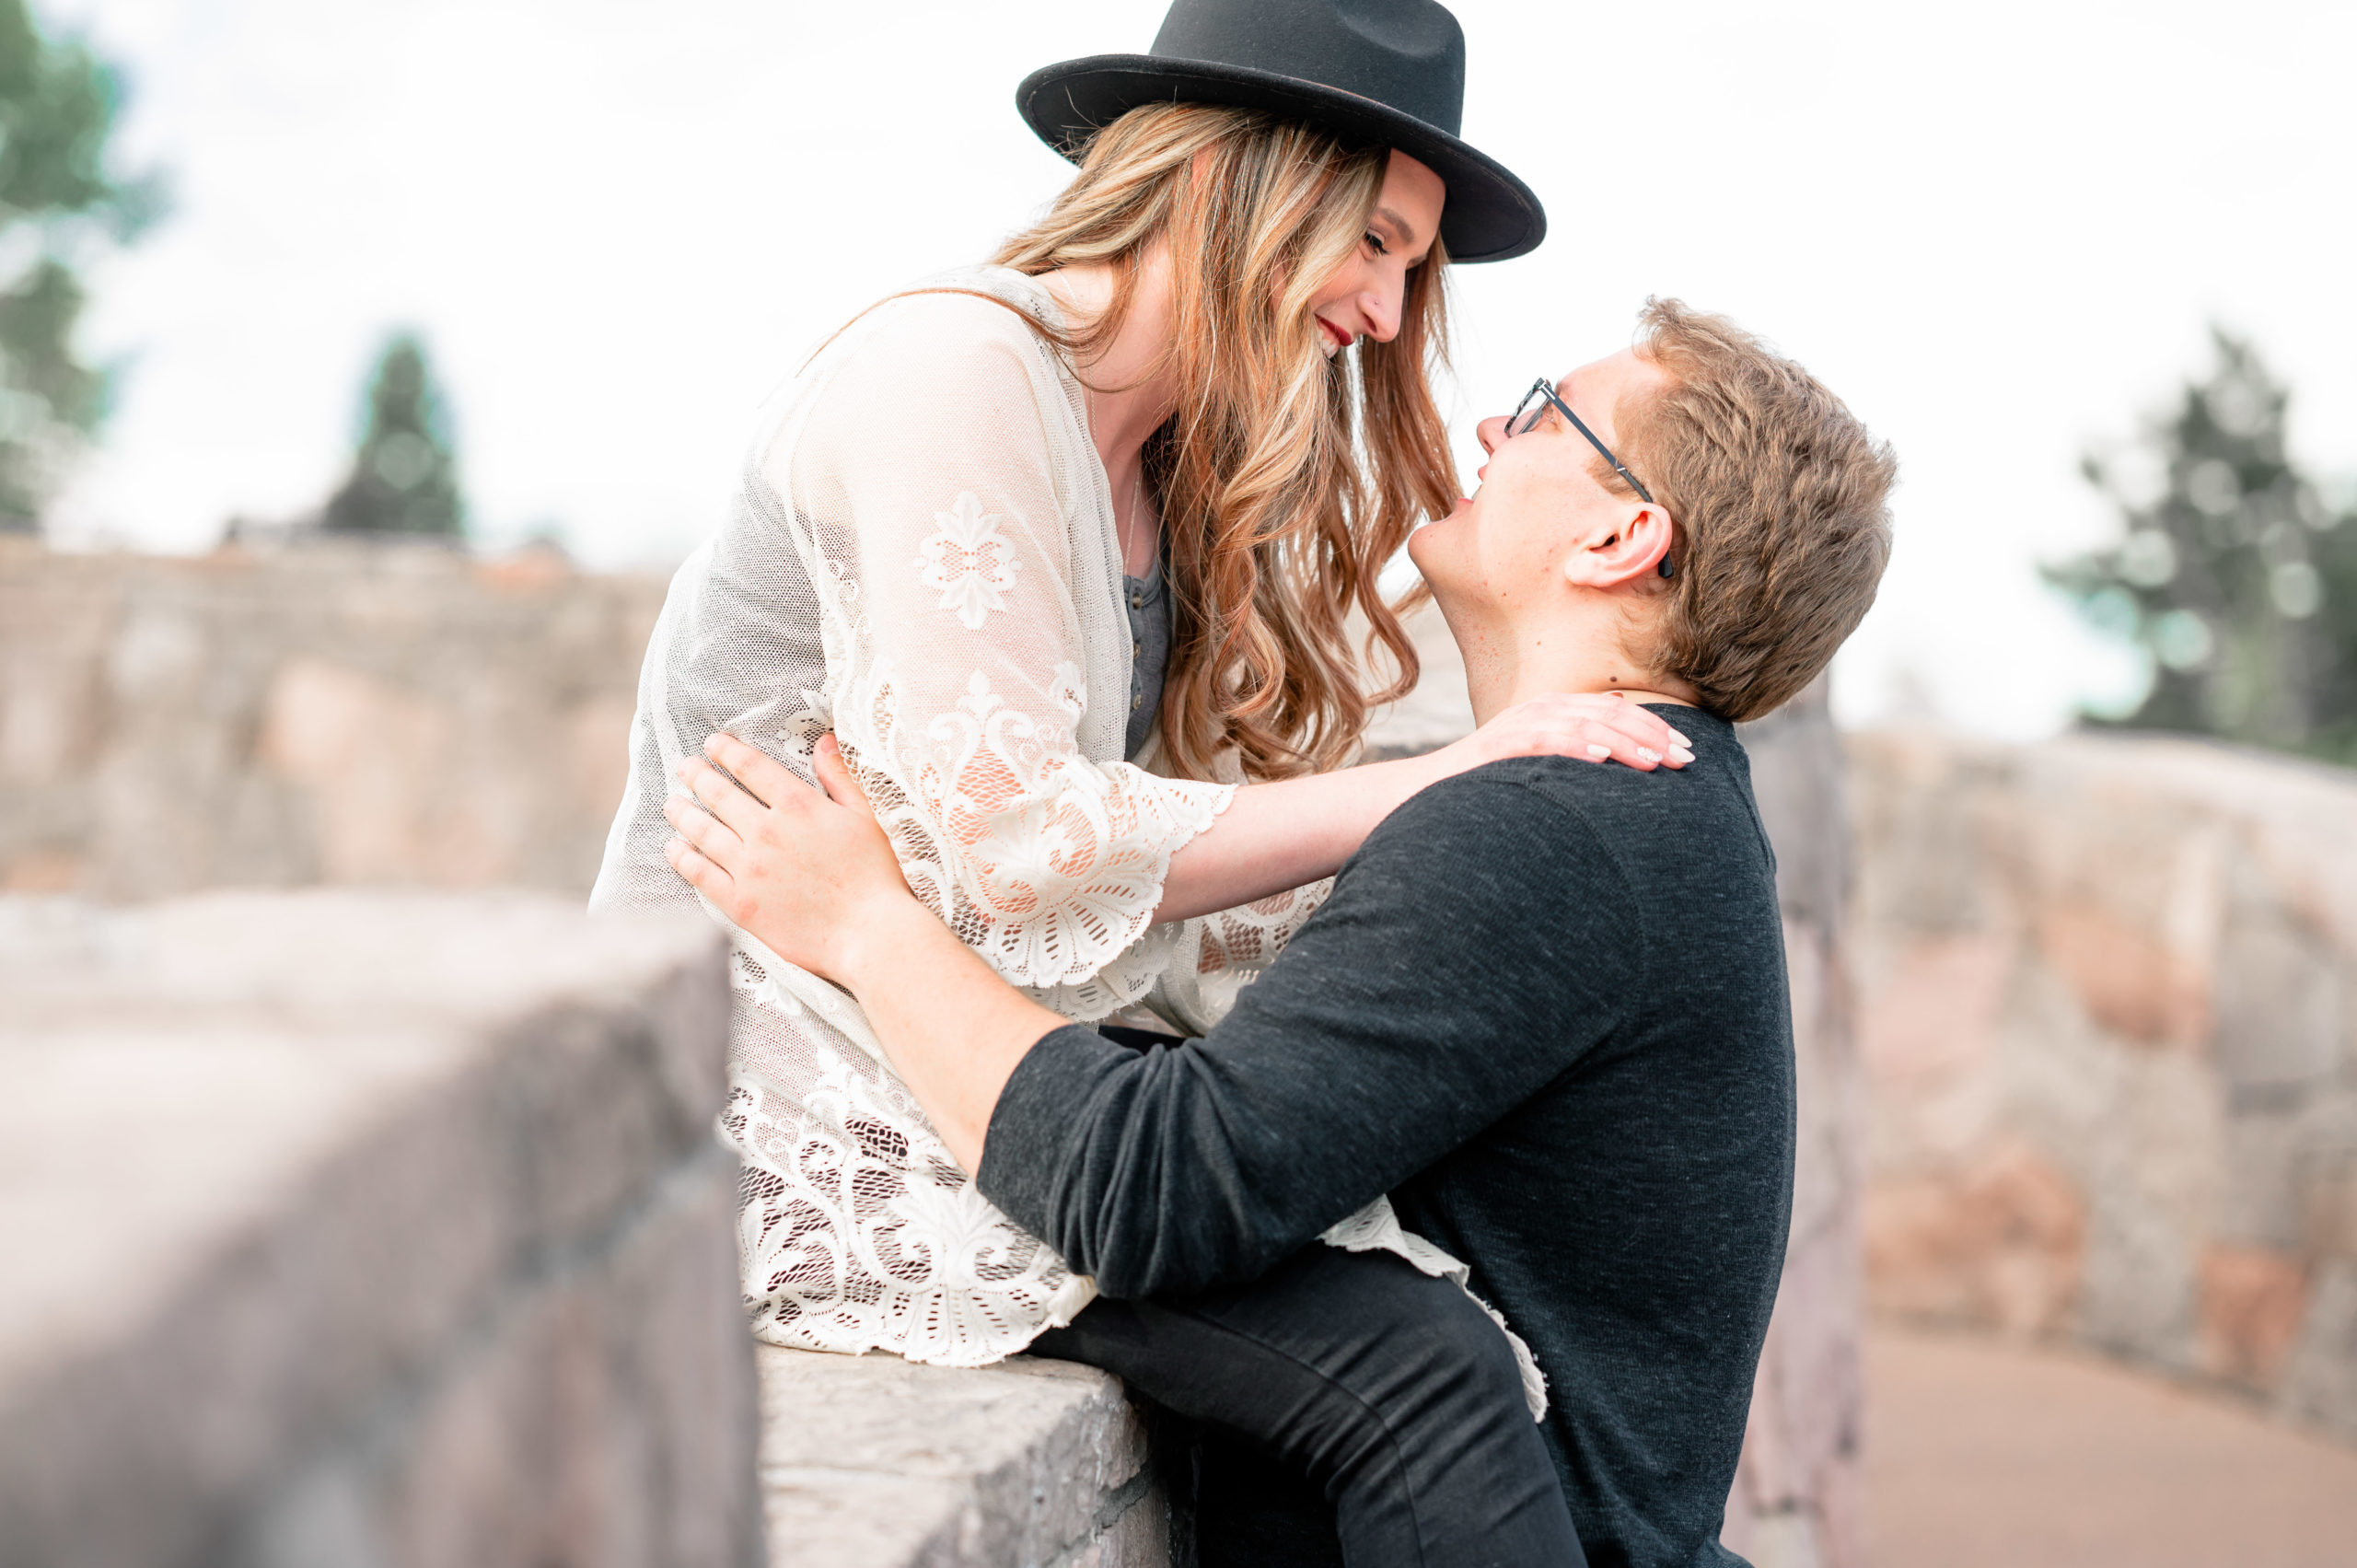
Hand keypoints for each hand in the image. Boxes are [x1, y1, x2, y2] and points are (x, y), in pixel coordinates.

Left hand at [662, 732, 913, 983]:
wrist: (869, 933)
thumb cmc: (874, 875)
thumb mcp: (865, 815)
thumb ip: (840, 776)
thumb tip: (823, 741)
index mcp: (798, 804)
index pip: (750, 766)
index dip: (726, 750)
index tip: (712, 744)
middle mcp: (766, 831)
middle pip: (718, 794)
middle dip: (697, 775)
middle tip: (685, 768)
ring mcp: (749, 868)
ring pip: (702, 831)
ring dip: (682, 813)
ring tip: (672, 804)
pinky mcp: (741, 902)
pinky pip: (700, 874)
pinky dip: (683, 858)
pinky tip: (675, 849)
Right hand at [1441, 692, 1693, 774]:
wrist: (1427, 792)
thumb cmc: (1489, 785)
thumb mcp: (1540, 763)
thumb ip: (1576, 752)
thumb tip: (1621, 749)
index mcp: (1555, 710)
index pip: (1617, 710)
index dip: (1656, 727)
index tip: (1688, 750)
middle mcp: (1541, 709)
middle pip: (1609, 714)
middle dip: (1653, 736)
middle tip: (1687, 759)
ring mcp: (1519, 724)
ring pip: (1585, 725)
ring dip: (1626, 743)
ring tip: (1657, 763)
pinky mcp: (1501, 745)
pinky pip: (1546, 741)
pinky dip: (1576, 747)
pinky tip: (1602, 759)